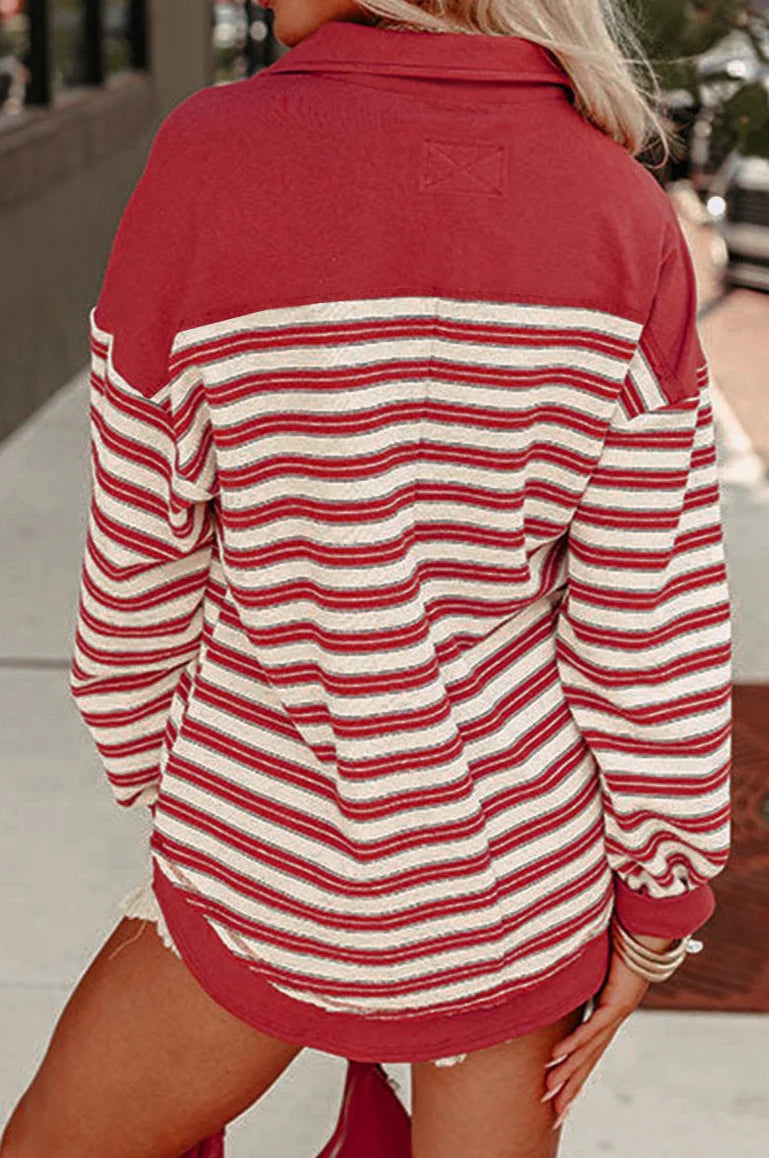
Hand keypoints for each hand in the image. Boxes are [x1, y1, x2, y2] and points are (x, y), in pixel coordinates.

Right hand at [541, 929, 678, 1127]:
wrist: (649, 932)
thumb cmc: (620, 943)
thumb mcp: (591, 966)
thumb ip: (576, 976)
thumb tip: (553, 972)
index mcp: (606, 1017)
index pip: (587, 1054)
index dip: (573, 1078)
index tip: (558, 1100)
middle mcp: (611, 1022)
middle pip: (588, 1063)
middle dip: (571, 1091)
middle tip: (554, 1115)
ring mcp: (615, 1015)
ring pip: (588, 1052)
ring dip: (568, 1074)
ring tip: (550, 1094)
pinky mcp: (617, 1004)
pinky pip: (592, 1028)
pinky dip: (575, 1043)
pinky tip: (557, 1058)